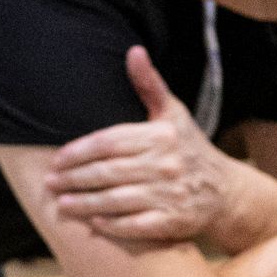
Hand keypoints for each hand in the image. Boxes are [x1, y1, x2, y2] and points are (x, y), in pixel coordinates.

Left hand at [41, 49, 231, 245]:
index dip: (79, 151)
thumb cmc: (189, 148)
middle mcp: (166, 164)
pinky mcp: (175, 222)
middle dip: (74, 177)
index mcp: (161, 135)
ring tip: (61, 204)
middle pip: (108, 171)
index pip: (110, 142)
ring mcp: (171, 194)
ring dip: (85, 203)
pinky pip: (137, 225)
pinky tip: (93, 223)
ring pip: (118, 200)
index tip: (56, 159)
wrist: (227, 191)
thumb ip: (150, 84)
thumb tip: (133, 51)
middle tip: (49, 182)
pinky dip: (113, 225)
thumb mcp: (173, 113)